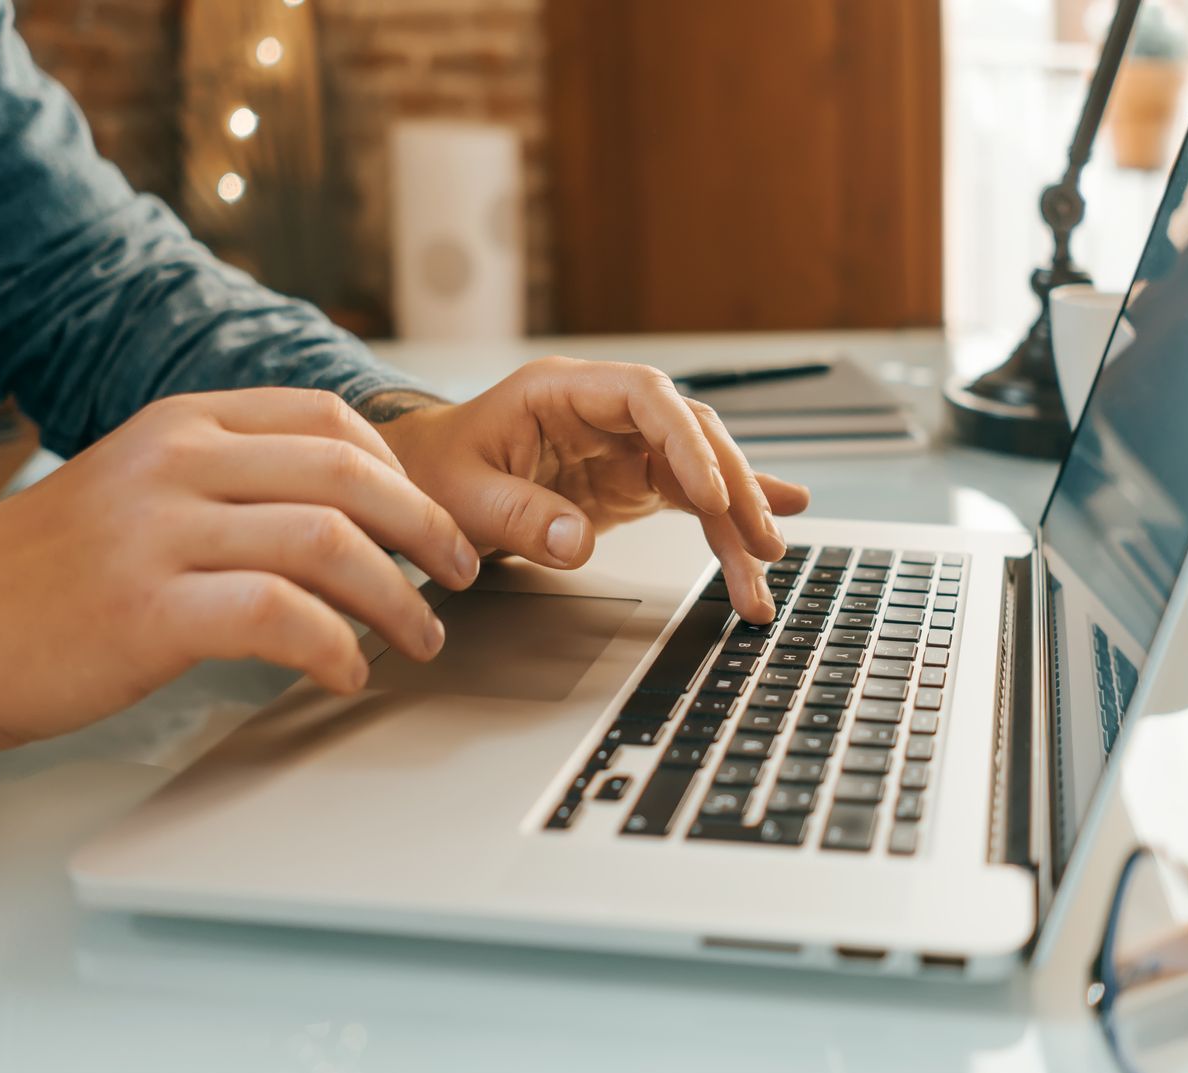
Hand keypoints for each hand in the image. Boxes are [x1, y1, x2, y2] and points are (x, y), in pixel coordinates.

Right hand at [0, 389, 481, 790]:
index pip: (328, 420)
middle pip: (348, 472)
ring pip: (330, 541)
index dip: (401, 474)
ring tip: (419, 640)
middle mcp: (175, 462)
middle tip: (461, 577)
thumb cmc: (28, 580)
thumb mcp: (127, 492)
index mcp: (176, 424)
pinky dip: (335, 648)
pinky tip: (344, 673)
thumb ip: (216, 484)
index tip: (428, 522)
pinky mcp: (147, 611)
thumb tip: (330, 517)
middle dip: (426, 529)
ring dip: (399, 599)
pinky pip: (282, 617)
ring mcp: (160, 533)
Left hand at [372, 357, 810, 622]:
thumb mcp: (461, 496)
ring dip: (735, 518)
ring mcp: (621, 445)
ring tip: (766, 566)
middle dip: (731, 487)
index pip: (648, 397)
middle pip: (690, 433)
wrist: (421, 477)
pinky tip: (766, 534)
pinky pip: (688, 498)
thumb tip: (575, 544)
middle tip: (759, 541)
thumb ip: (517, 517)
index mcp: (563, 391)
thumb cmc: (433, 470)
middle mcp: (604, 411)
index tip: (710, 494)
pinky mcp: (628, 481)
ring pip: (700, 471)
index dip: (685, 442)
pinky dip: (724, 521)